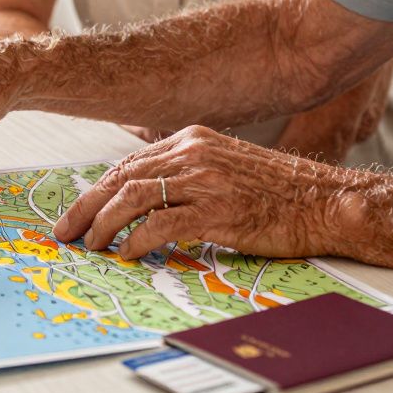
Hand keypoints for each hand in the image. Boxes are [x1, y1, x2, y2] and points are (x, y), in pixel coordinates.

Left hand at [52, 126, 353, 259]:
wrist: (324, 201)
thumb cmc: (277, 192)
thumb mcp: (223, 167)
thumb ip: (185, 175)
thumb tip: (142, 201)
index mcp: (191, 140)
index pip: (129, 164)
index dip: (99, 189)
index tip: (79, 212)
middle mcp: (193, 153)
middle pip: (122, 177)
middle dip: (88, 206)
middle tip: (68, 232)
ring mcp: (205, 179)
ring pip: (133, 197)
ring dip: (105, 223)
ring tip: (93, 245)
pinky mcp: (217, 209)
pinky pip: (161, 224)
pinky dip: (137, 239)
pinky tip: (128, 253)